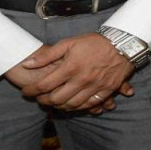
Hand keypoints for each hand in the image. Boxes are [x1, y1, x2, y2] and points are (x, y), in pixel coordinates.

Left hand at [19, 34, 135, 110]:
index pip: (44, 85)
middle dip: (43, 100)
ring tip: (53, 101)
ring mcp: (94, 87)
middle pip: (56, 99)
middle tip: (39, 98)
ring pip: (71, 105)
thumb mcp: (69, 43)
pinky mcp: (106, 91)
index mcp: (70, 67)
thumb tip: (28, 64)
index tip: (26, 91)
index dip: (31, 90)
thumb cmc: (95, 42)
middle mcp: (81, 80)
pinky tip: (71, 104)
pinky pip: (88, 105)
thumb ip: (48, 55)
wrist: (123, 44)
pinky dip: (77, 107)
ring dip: (59, 106)